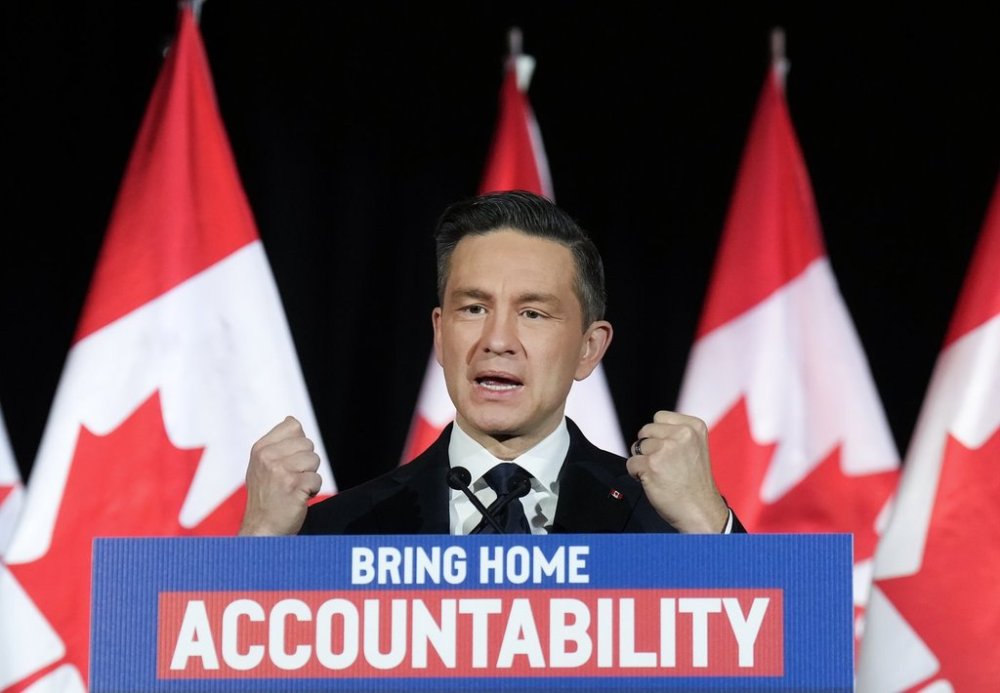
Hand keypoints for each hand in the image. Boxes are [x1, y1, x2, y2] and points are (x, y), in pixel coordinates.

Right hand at [238, 416, 322, 535]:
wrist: (261, 529)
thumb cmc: (265, 497)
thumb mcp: (262, 465)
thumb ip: (277, 443)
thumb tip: (292, 419)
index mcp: (260, 449)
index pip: (293, 426)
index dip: (298, 445)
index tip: (288, 461)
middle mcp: (268, 457)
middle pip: (307, 443)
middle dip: (306, 462)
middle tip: (291, 479)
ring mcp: (280, 471)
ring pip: (314, 460)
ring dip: (309, 476)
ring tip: (294, 488)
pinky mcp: (293, 486)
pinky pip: (317, 479)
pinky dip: (311, 490)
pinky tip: (297, 498)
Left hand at [626, 410, 729, 532]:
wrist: (700, 510)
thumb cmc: (694, 482)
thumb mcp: (694, 447)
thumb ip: (675, 434)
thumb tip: (648, 431)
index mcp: (694, 426)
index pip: (659, 417)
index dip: (658, 435)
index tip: (670, 452)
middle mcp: (682, 434)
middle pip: (645, 430)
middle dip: (648, 447)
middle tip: (664, 465)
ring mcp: (666, 449)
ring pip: (637, 447)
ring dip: (642, 461)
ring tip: (660, 474)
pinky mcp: (651, 465)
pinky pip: (631, 463)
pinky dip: (637, 474)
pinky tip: (654, 482)